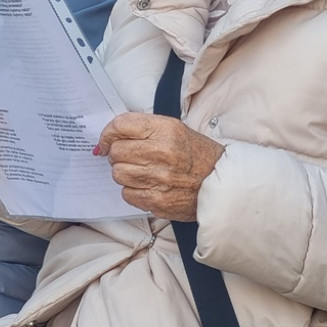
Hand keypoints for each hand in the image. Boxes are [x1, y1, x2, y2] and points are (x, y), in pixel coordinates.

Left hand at [96, 112, 223, 221]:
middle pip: (116, 152)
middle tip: (129, 156)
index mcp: (166, 130)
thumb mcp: (174, 129)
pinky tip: (146, 185)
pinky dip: (132, 190)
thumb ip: (142, 128)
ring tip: (140, 170)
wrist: (220, 183)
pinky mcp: (158, 201)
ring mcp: (160, 179)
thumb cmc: (195, 154)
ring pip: (118, 173)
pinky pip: (126, 194)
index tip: (106, 140)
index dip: (107, 133)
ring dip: (124, 172)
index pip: (120, 125)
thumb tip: (106, 139)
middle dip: (117, 154)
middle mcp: (163, 152)